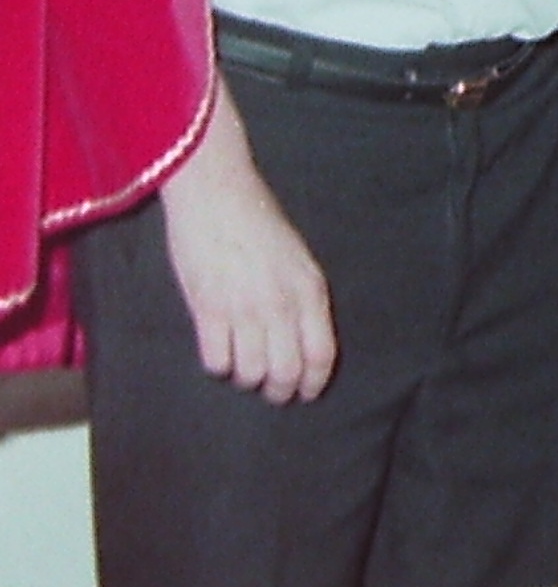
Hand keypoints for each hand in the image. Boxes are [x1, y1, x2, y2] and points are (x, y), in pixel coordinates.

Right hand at [157, 86, 335, 402]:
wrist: (218, 194)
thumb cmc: (259, 222)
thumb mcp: (298, 258)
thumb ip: (302, 296)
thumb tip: (302, 339)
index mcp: (310, 289)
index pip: (322, 354)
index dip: (313, 381)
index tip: (306, 392)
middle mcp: (282, 304)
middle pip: (287, 371)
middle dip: (280, 390)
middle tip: (273, 392)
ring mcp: (244, 308)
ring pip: (250, 373)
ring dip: (247, 378)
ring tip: (244, 371)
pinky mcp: (207, 308)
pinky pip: (216, 360)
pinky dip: (219, 365)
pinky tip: (218, 353)